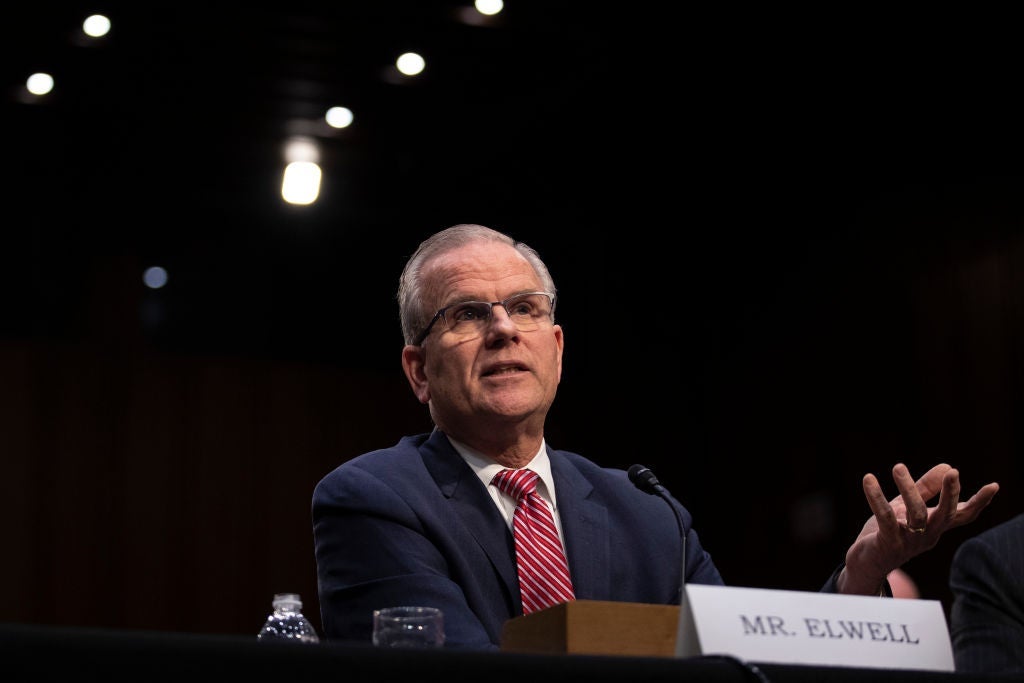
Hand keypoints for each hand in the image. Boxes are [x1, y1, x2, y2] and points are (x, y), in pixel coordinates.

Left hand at [836, 463, 999, 594]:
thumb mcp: (906, 507)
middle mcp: (927, 535)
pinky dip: (876, 498)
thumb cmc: (889, 533)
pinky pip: (885, 518)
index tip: (994, 486)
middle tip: (955, 473)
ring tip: (898, 467)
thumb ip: (925, 488)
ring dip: (908, 488)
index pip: (963, 514)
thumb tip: (948, 466)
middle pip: (946, 515)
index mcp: (935, 526)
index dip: (979, 502)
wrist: (867, 563)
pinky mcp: (888, 542)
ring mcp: (909, 541)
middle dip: (951, 494)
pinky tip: (869, 480)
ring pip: (917, 514)